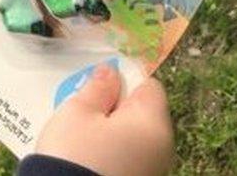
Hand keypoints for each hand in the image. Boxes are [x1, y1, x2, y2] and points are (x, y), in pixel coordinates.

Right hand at [35, 64, 173, 175]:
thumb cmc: (74, 153)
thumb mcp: (78, 112)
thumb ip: (98, 88)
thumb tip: (111, 71)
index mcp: (152, 123)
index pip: (150, 85)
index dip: (124, 77)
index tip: (98, 81)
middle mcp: (162, 148)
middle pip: (143, 112)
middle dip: (116, 105)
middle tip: (84, 106)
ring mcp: (152, 169)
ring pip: (134, 135)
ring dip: (111, 128)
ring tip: (81, 131)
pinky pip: (129, 155)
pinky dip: (112, 149)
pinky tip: (88, 153)